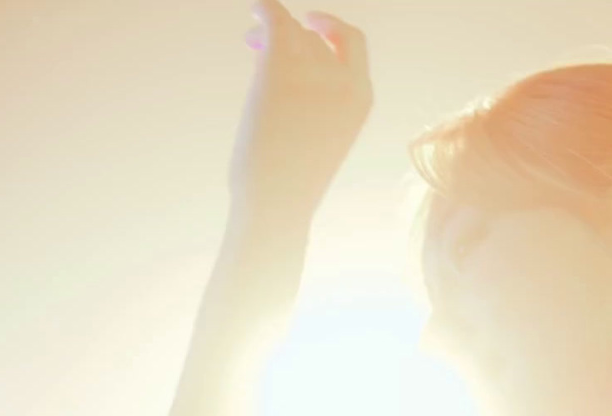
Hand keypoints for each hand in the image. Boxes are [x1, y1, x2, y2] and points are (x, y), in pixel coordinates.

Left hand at [230, 0, 372, 225]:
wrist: (277, 199)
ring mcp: (314, 69)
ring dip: (270, 31)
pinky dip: (262, 7)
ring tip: (250, 41)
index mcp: (361, 97)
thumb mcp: (320, 136)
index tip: (311, 26)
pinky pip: (274, 16)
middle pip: (315, 38)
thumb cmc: (292, 181)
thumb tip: (285, 69)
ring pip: (291, 31)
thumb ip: (317, 101)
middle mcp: (344, 78)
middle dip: (292, 34)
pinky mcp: (281, 63)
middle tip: (260, 43)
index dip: (332, 28)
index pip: (353, 43)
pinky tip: (254, 7)